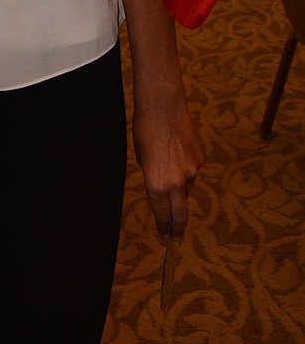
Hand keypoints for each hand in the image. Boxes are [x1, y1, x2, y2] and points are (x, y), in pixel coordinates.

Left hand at [132, 88, 203, 238]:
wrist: (163, 106)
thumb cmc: (145, 130)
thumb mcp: (142, 159)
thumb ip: (153, 177)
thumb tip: (162, 188)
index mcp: (156, 184)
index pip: (162, 215)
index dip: (163, 227)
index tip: (164, 236)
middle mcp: (176, 182)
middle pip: (180, 214)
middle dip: (177, 228)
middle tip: (175, 236)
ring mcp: (192, 171)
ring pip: (187, 188)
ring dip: (179, 187)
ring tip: (168, 167)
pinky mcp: (201, 159)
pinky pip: (193, 171)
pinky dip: (186, 168)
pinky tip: (178, 152)